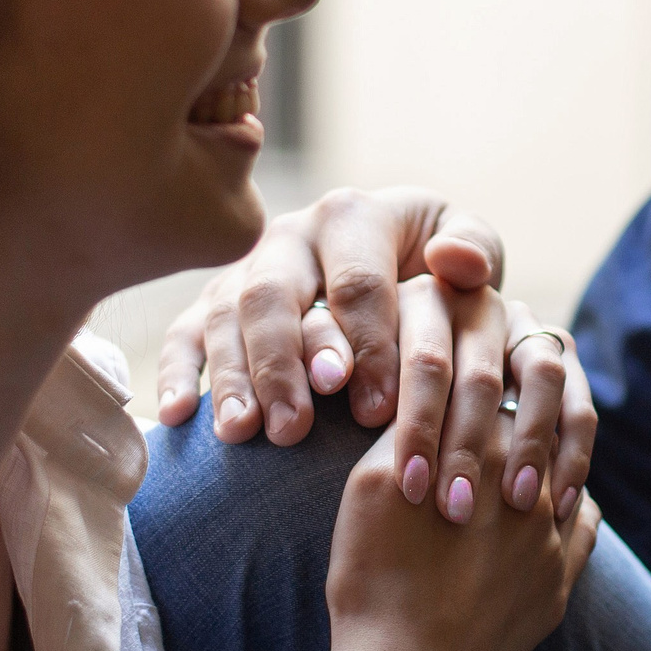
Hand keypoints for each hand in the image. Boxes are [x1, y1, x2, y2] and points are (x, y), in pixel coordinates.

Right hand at [156, 187, 595, 521]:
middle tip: (296, 428)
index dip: (366, 344)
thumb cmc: (437, 276)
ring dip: (234, 377)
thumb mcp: (467, 254)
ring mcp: (246, 271)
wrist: (398, 278)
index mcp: (353, 217)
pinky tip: (179, 417)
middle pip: (276, 296)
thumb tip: (455, 263)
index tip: (376, 409)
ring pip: (228, 318)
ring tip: (245, 433)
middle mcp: (291, 237)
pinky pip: (184, 334)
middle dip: (285, 364)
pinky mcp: (212, 307)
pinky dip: (177, 373)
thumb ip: (473, 251)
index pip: (356, 281)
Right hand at [317, 422, 602, 650]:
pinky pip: (584, 527)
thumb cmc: (375, 580)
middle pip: (536, 431)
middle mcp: (534, 487)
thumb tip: (435, 397)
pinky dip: (569, 509)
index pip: (493, 394)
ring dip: (542, 466)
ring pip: (565, 474)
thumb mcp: (369, 487)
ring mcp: (553, 539)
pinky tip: (544, 511)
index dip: (473, 394)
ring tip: (513, 471)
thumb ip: (410, 428)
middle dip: (514, 429)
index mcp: (487, 452)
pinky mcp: (559, 583)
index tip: (460, 396)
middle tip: (489, 429)